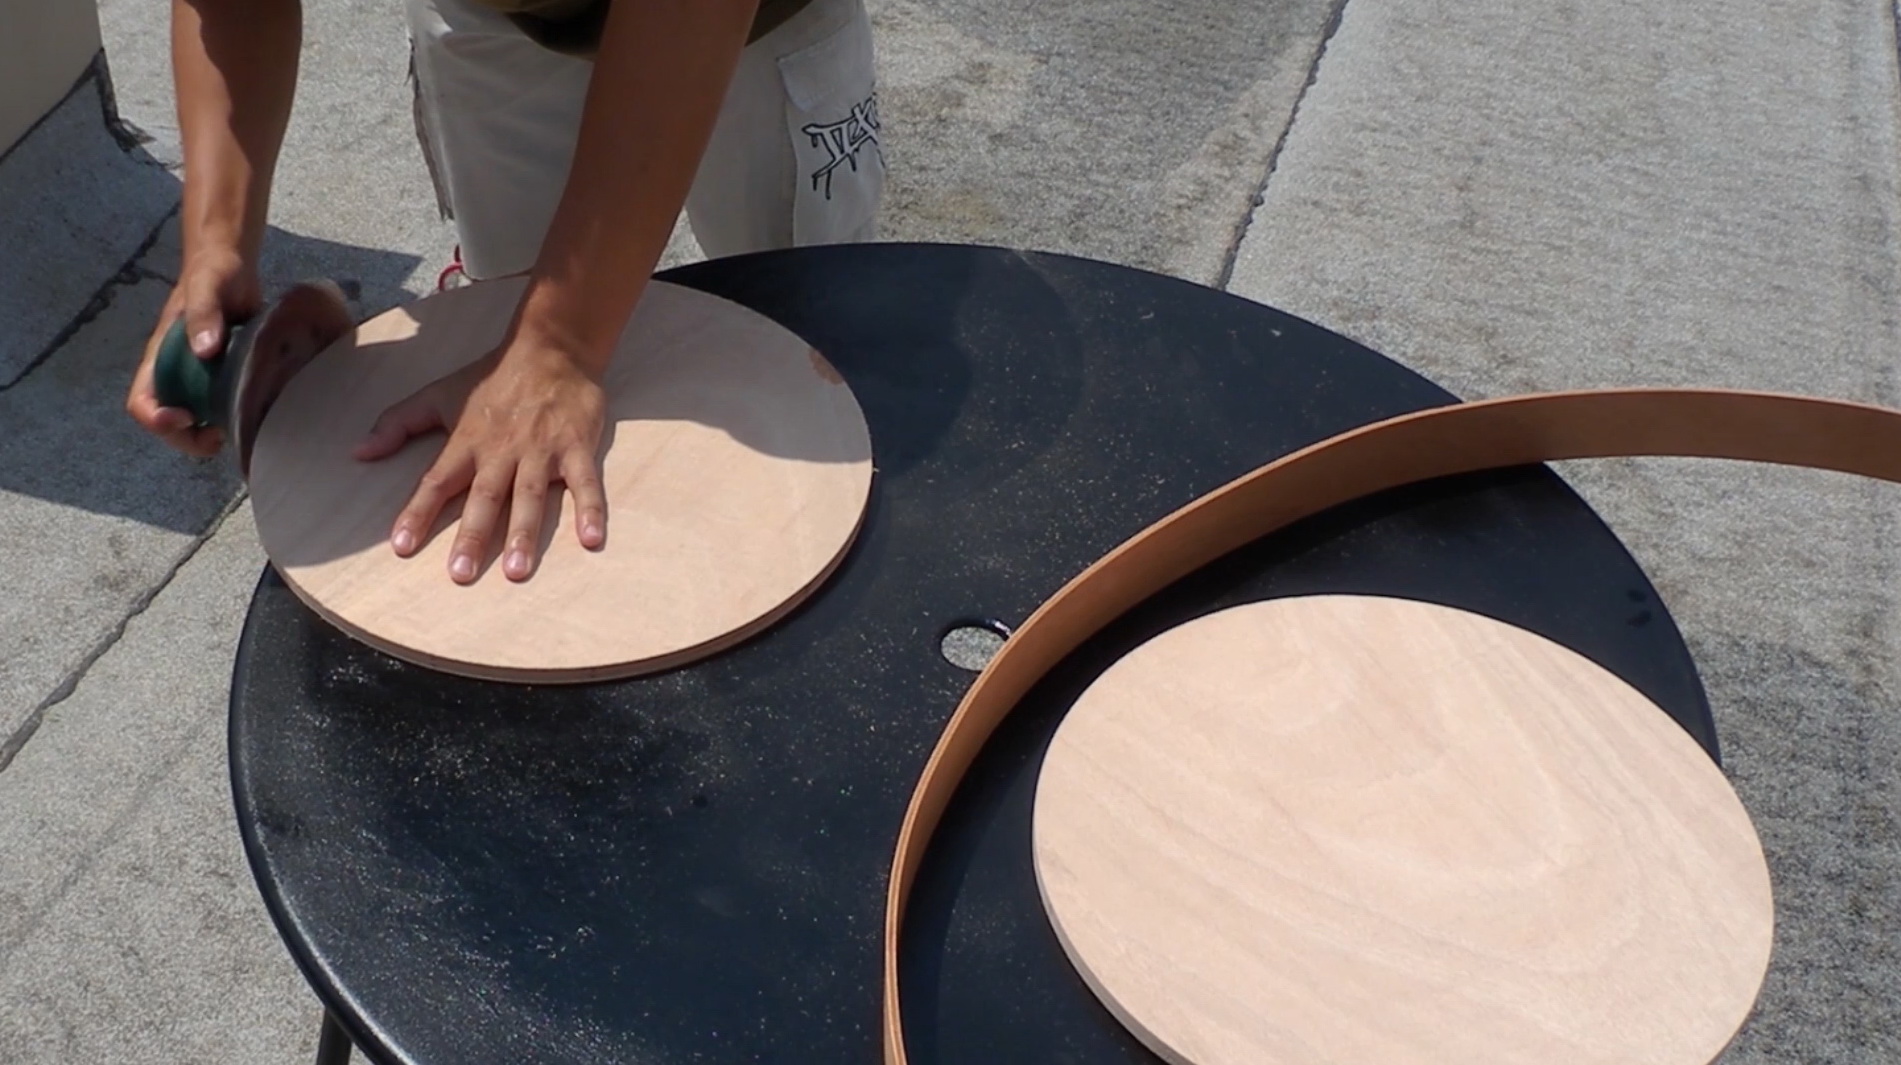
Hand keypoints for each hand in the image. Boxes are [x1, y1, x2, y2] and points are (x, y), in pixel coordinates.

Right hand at [127, 246, 260, 455]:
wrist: (233, 267)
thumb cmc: (214, 273)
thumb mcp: (209, 287)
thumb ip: (205, 314)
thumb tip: (205, 350)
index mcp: (161, 357)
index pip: (141, 401)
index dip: (156, 419)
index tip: (185, 418)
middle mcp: (175, 373)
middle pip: (165, 422)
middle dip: (185, 439)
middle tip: (217, 438)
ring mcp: (198, 378)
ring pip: (192, 422)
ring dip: (206, 436)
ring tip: (236, 431)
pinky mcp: (222, 377)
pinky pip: (218, 409)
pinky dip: (229, 421)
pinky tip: (251, 418)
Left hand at [353, 338, 608, 583]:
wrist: (552, 348)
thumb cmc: (492, 378)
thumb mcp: (438, 394)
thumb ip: (398, 423)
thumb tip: (358, 452)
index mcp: (467, 441)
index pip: (436, 482)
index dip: (417, 513)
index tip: (402, 547)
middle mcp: (502, 450)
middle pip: (484, 498)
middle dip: (472, 536)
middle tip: (460, 574)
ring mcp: (541, 450)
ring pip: (530, 497)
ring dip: (524, 533)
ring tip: (516, 570)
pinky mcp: (577, 447)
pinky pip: (585, 483)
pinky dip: (590, 510)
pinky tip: (591, 540)